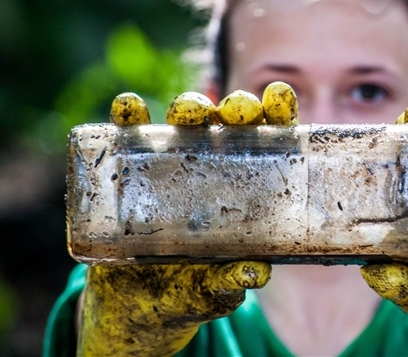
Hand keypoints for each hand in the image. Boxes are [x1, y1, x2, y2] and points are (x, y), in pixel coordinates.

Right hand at [78, 85, 296, 355]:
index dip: (278, 111)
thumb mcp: (214, 289)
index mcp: (248, 187)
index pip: (272, 138)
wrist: (132, 309)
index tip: (277, 99)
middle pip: (231, 121)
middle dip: (237, 107)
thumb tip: (257, 271)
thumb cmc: (189, 292)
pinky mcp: (131, 167)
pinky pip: (130, 133)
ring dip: (190, 106)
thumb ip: (232, 280)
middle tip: (238, 112)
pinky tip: (129, 109)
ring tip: (189, 112)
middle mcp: (214, 165)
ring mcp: (173, 162)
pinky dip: (128, 115)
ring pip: (186, 119)